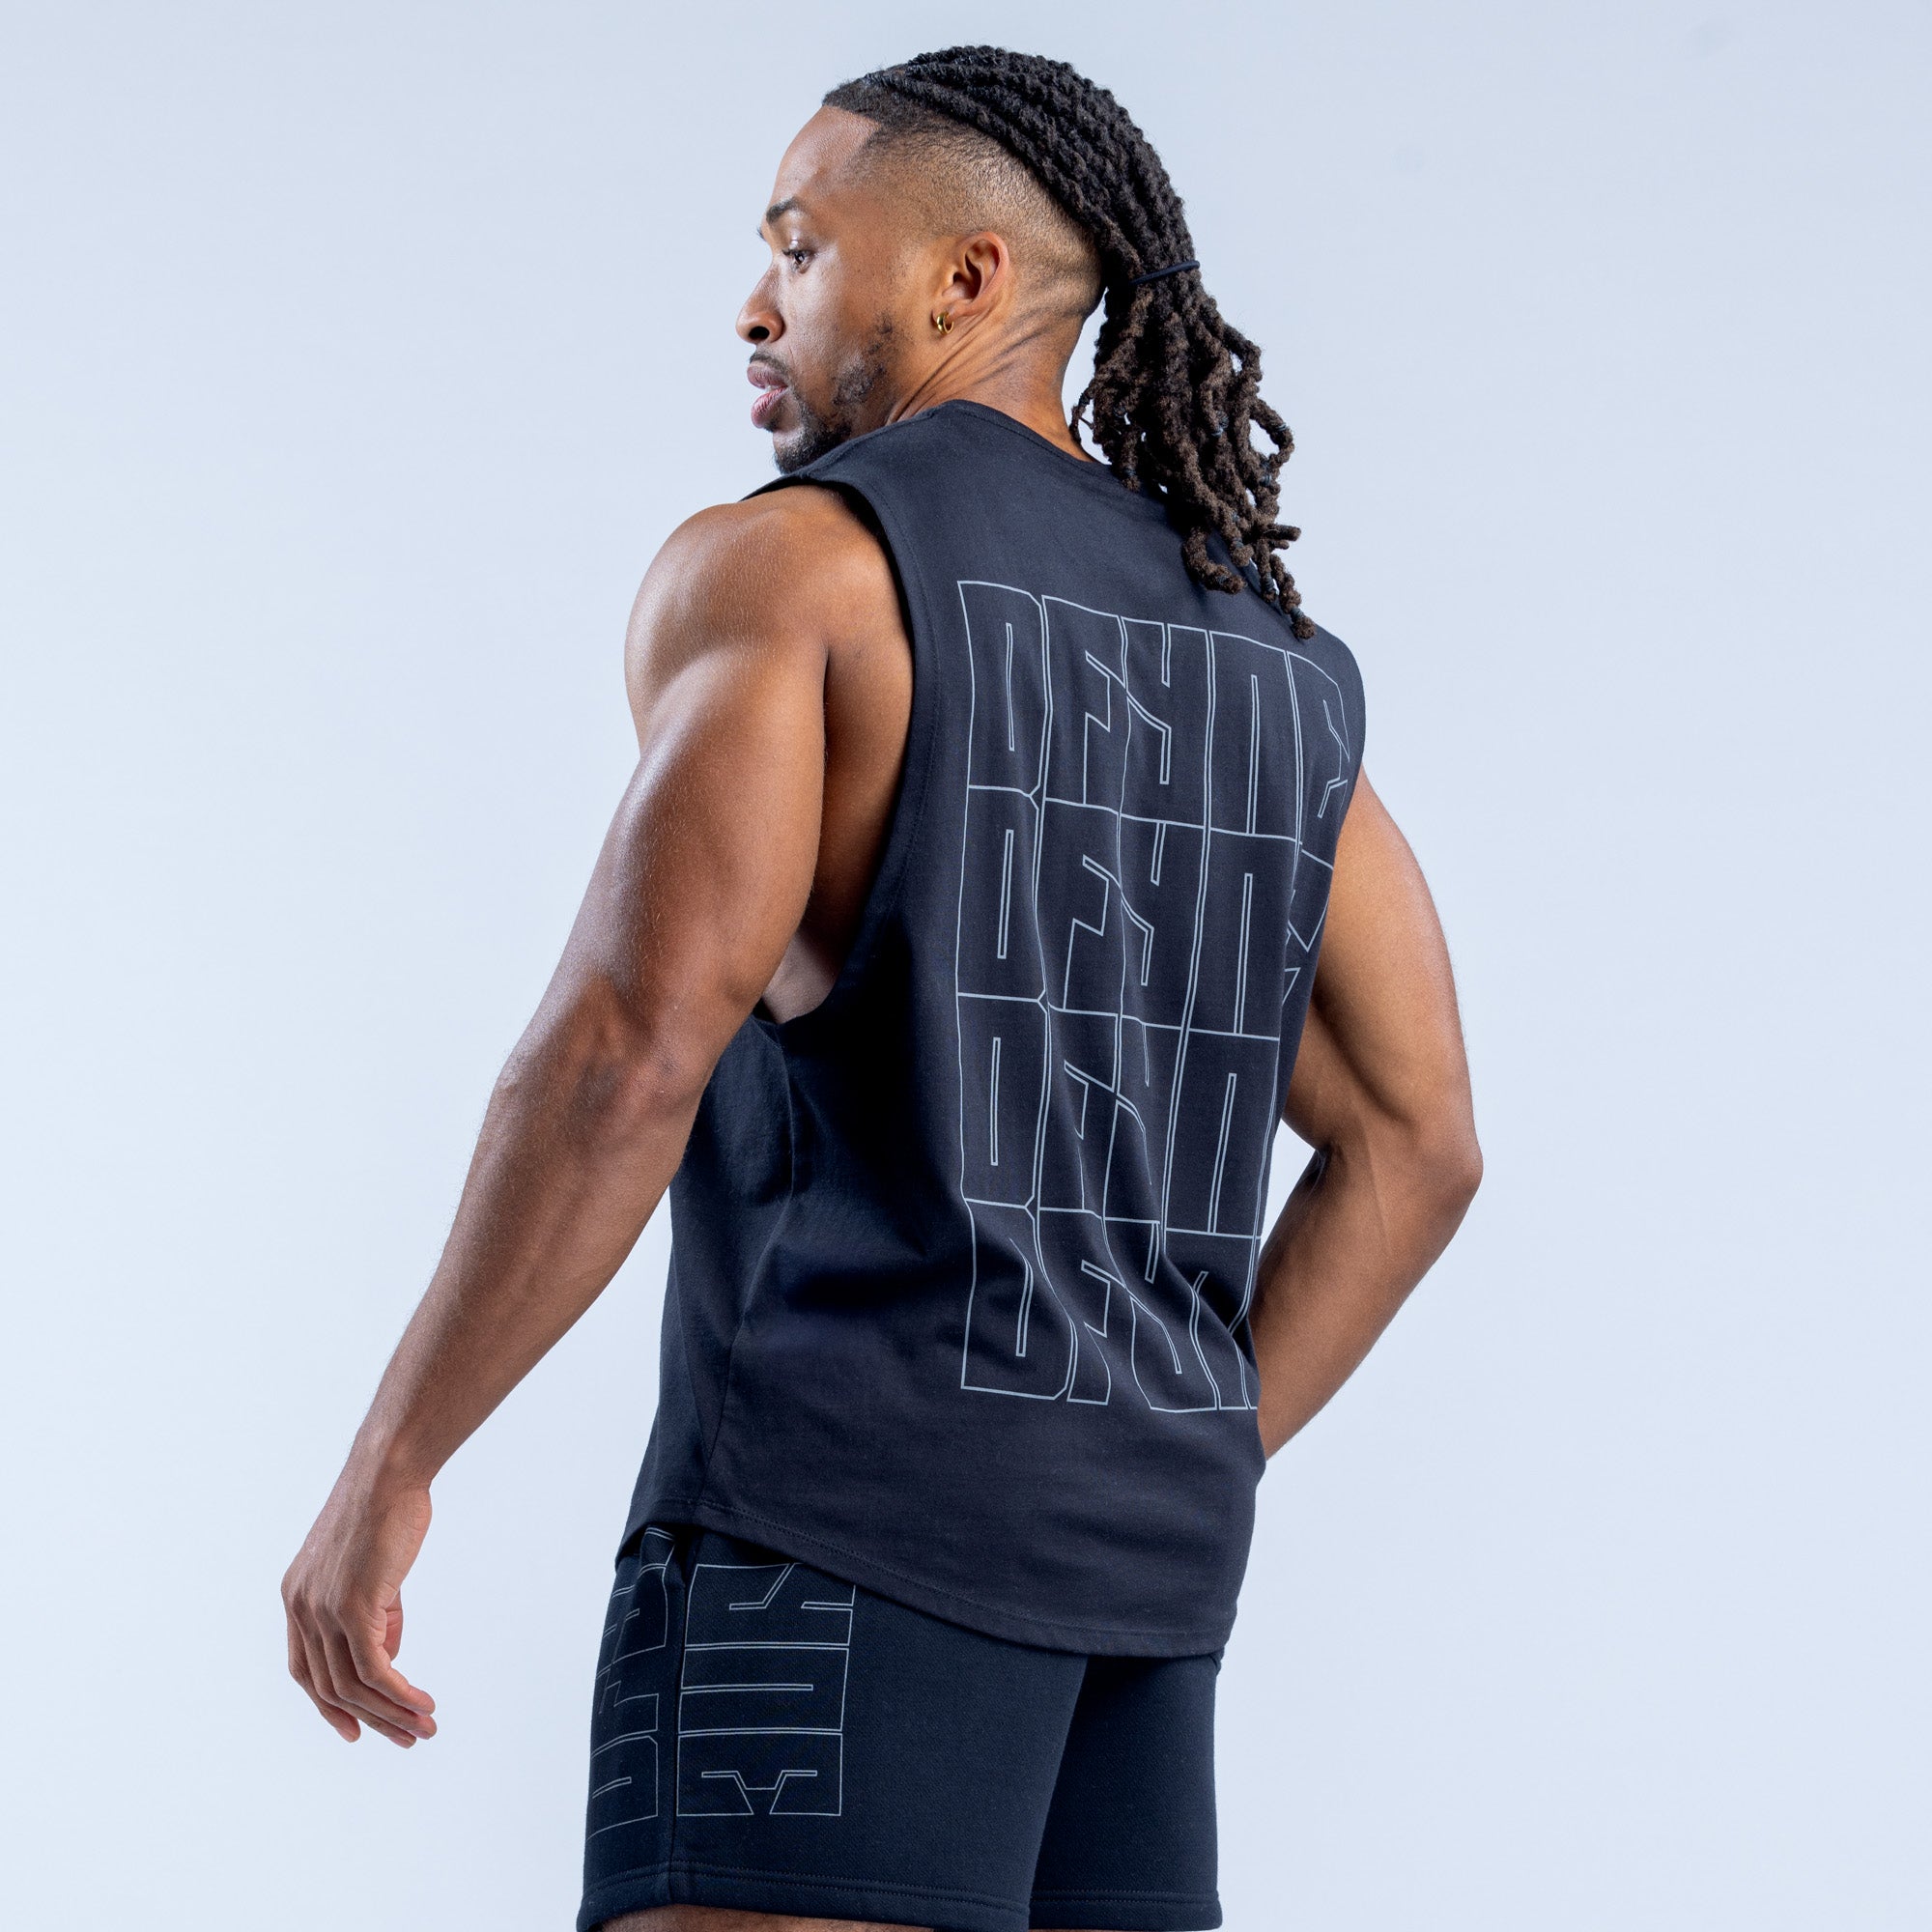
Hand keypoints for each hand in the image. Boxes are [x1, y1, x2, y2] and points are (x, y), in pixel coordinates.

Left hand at [282, 1470, 437, 1745]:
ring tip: (423, 1727)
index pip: (305, 1669)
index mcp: (297, 1598)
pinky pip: (373, 1668)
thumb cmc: (387, 1510)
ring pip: (352, 1684)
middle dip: (369, 1719)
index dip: (328, 1705)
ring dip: (390, 1712)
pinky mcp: (351, 1607)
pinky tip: (421, 1701)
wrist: (389, 1472)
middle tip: (405, 1739)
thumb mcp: (372, 1570)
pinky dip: (398, 1692)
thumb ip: (376, 1616)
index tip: (355, 1730)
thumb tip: (387, 1658)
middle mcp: (300, 1608)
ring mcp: (321, 1609)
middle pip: (328, 1687)